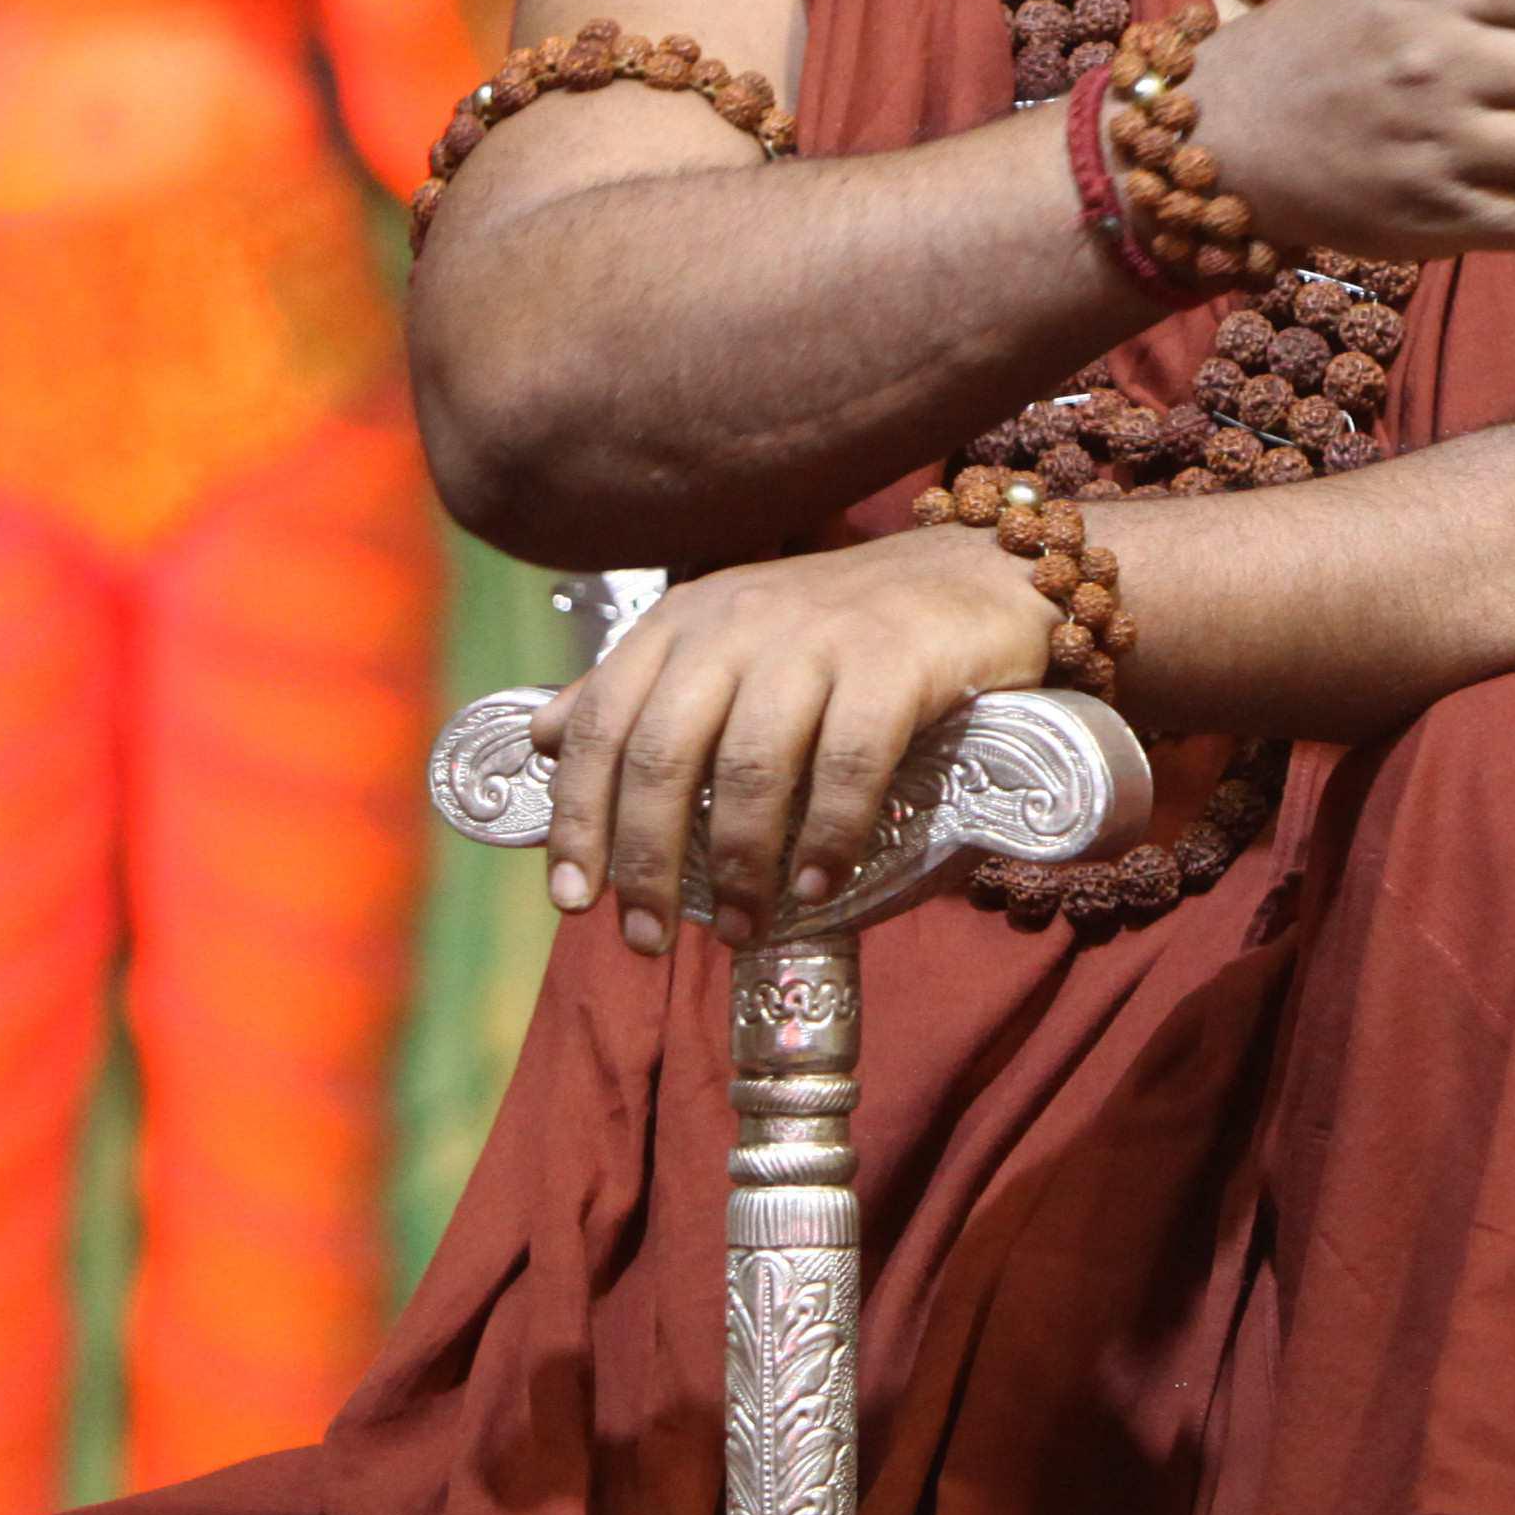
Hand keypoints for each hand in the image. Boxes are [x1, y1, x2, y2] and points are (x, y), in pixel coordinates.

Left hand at [534, 531, 1055, 953]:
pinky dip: (827, 834)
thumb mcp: (728, 643)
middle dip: (645, 858)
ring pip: (751, 764)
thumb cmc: (841, 630)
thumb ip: (639, 689)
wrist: (975, 578)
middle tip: (645, 937)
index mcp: (684, 621)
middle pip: (663, 750)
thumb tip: (540, 737)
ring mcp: (817, 636)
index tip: (572, 897)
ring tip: (738, 925)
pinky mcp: (894, 659)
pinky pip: (848, 762)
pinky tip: (818, 885)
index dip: (578, 813)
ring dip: (737, 861)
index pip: (603, 719)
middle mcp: (737, 621)